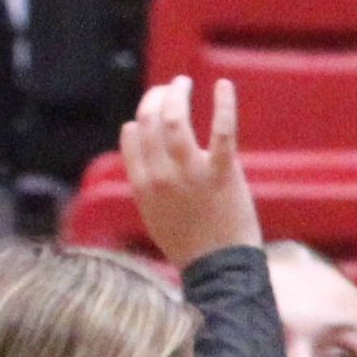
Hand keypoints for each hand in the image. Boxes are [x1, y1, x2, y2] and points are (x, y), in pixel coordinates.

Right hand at [122, 77, 259, 263]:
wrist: (221, 273)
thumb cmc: (191, 248)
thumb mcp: (155, 217)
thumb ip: (147, 186)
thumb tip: (144, 157)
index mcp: (142, 185)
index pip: (132, 134)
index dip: (142, 118)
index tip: (154, 114)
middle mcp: (161, 176)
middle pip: (149, 120)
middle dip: (156, 96)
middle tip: (171, 88)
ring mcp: (191, 174)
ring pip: (174, 119)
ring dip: (177, 93)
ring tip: (184, 83)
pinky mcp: (222, 175)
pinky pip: (222, 132)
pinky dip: (224, 104)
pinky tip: (224, 85)